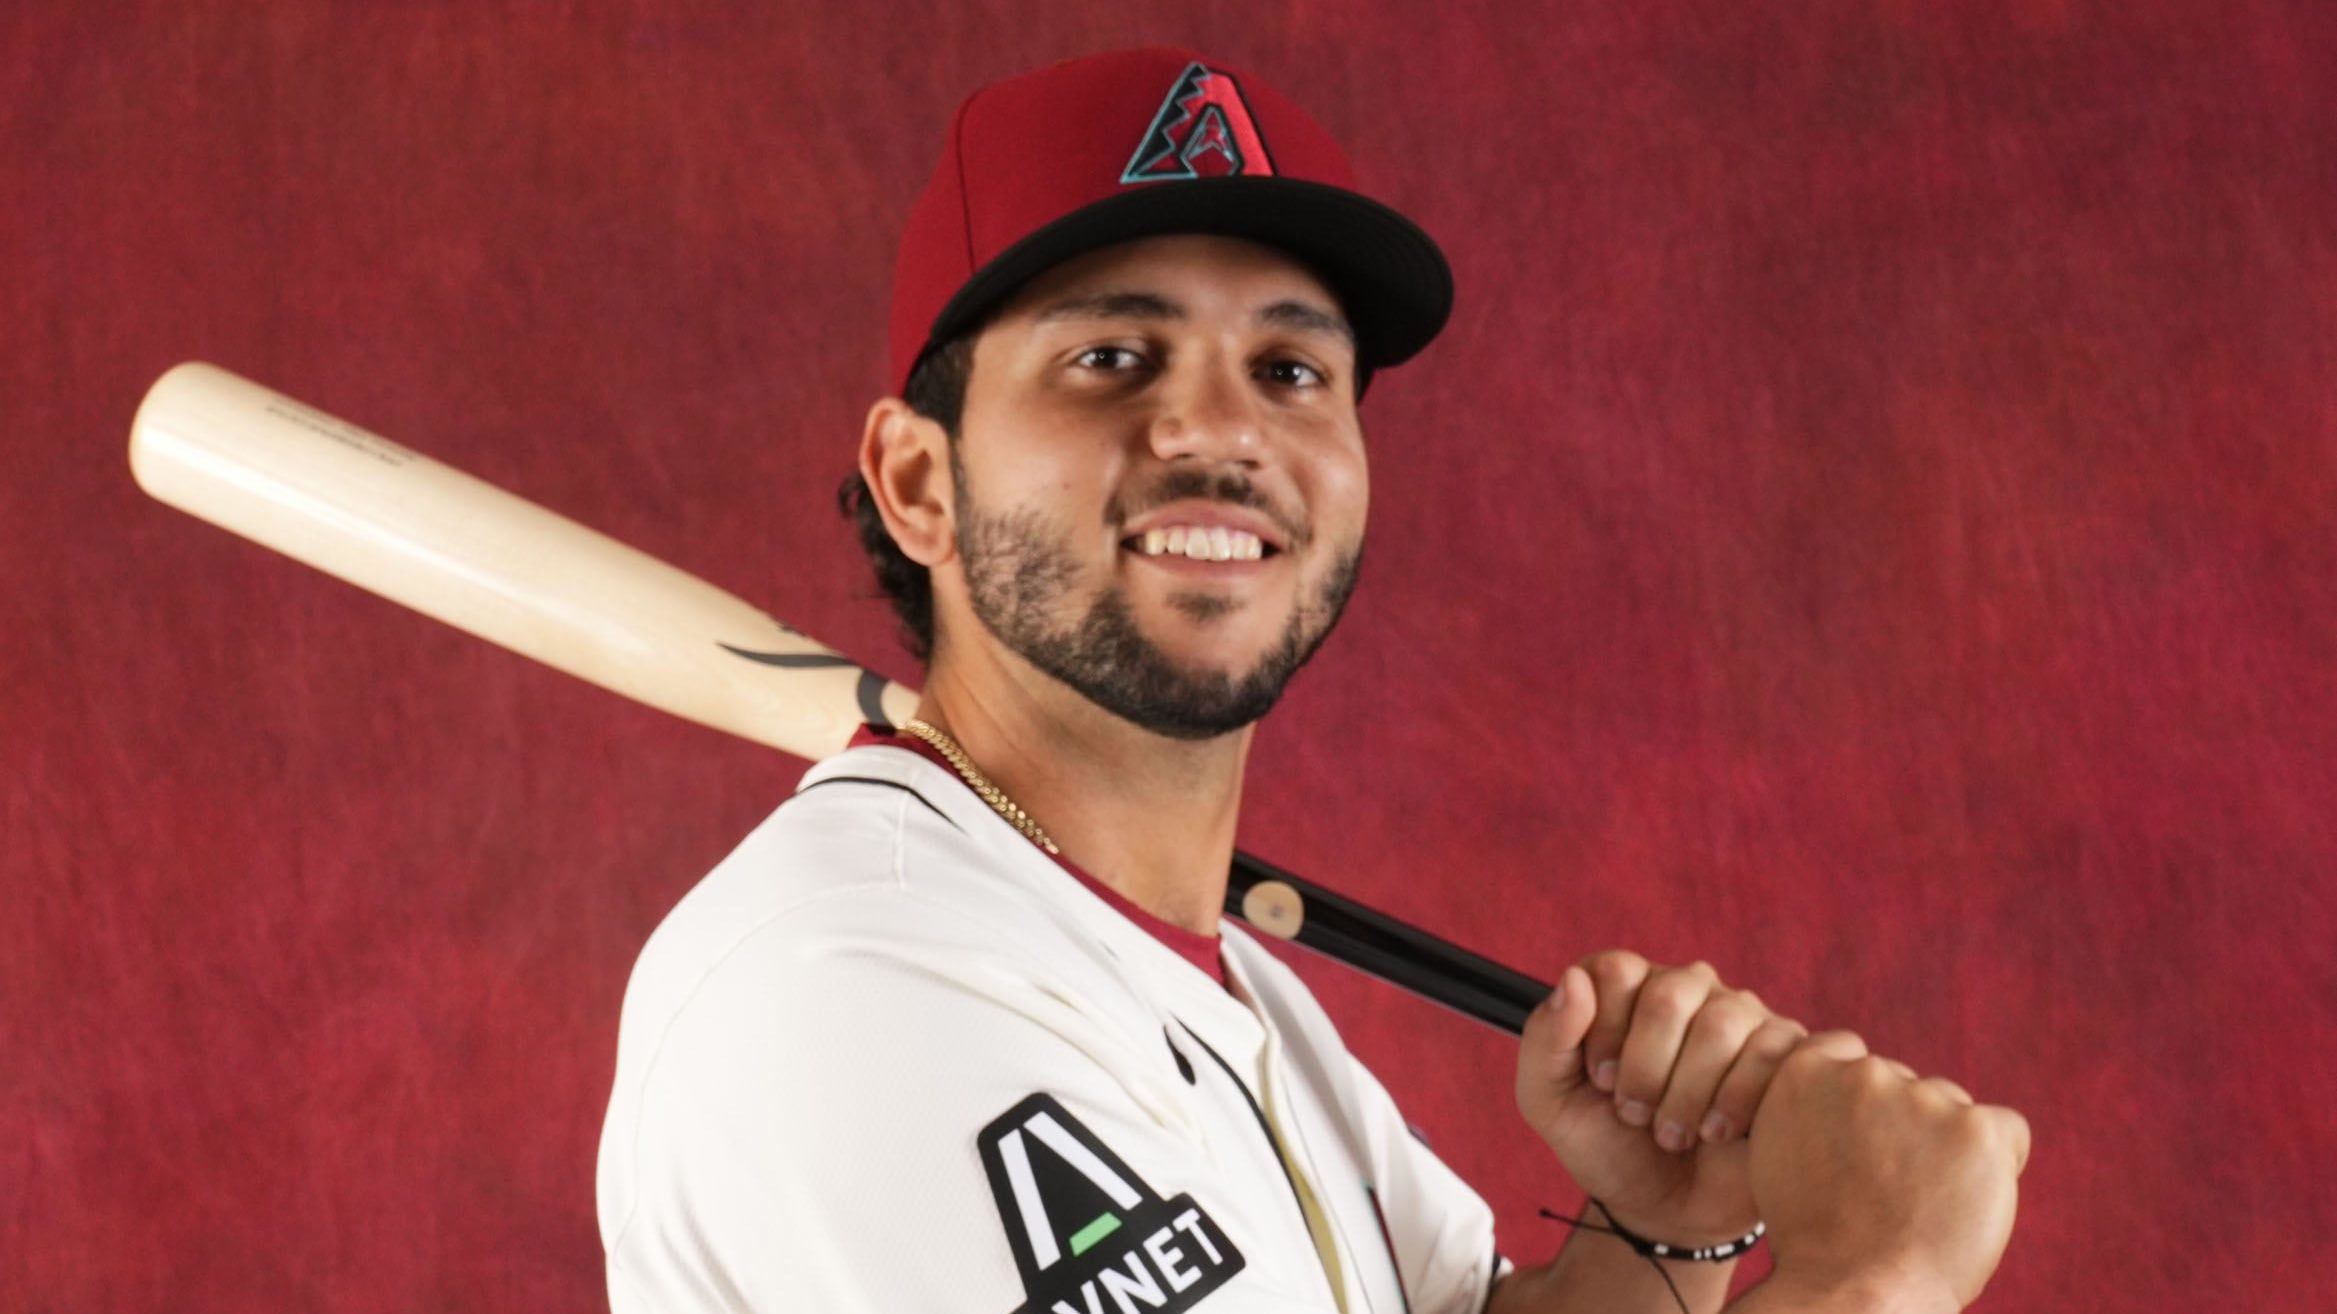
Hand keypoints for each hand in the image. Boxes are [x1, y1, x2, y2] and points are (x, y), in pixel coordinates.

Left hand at [1514, 951, 1806, 1243]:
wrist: (1665, 1209)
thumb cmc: (1606, 1144)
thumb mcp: (1549, 1101)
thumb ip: (1545, 1037)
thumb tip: (1574, 979)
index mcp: (1627, 985)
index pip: (1617, 970)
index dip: (1604, 1033)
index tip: (1600, 1082)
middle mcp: (1686, 988)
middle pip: (1669, 996)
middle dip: (1644, 1070)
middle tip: (1635, 1115)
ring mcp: (1742, 1016)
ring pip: (1723, 1024)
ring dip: (1688, 1095)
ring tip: (1673, 1133)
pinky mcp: (1786, 1052)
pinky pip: (1773, 1052)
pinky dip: (1736, 1103)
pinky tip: (1718, 1132)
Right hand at [1748, 1032, 2029, 1311]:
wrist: (1856, 1290)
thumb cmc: (1815, 1238)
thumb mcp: (1779, 1152)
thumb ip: (1810, 1108)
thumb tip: (1843, 1086)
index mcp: (1806, 1074)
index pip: (1846, 1054)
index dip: (1857, 1101)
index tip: (1857, 1146)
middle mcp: (1864, 1074)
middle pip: (1905, 1087)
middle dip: (1905, 1130)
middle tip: (1889, 1193)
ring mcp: (1924, 1098)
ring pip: (1952, 1110)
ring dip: (1946, 1149)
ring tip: (1922, 1208)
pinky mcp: (1979, 1130)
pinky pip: (2007, 1132)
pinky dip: (1997, 1164)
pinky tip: (1966, 1202)